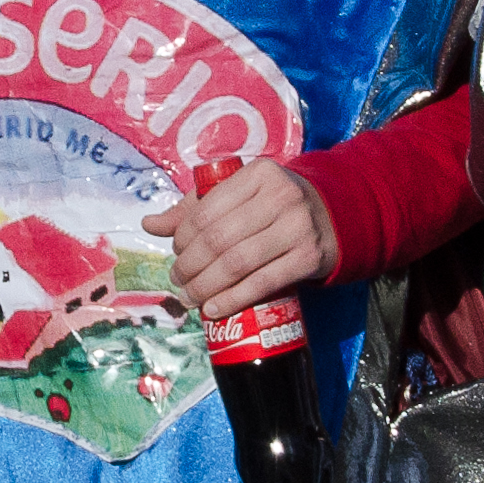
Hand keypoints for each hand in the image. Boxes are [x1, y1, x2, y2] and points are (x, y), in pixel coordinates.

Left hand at [137, 159, 333, 323]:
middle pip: (219, 239)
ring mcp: (298, 227)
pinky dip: (232, 299)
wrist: (334, 218)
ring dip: (206, 286)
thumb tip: (149, 224)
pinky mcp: (309, 257)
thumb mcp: (240, 196)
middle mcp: (280, 196)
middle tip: (179, 280)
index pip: (206, 210)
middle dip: (190, 265)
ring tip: (191, 297)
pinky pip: (262, 283)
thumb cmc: (275, 206)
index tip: (176, 253)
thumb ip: (195, 209)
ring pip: (238, 263)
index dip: (183, 237)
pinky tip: (214, 308)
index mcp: (258, 174)